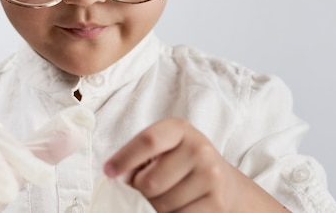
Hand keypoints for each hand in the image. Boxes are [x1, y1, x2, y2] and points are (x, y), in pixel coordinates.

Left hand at [103, 118, 286, 212]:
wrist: (226, 184)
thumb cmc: (184, 164)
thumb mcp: (166, 149)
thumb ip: (141, 156)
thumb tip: (119, 174)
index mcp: (180, 129)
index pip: (148, 141)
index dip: (124, 158)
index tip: (109, 172)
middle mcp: (199, 149)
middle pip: (150, 181)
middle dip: (142, 189)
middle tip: (153, 185)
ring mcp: (210, 176)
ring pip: (162, 204)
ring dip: (158, 205)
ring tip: (172, 194)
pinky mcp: (217, 203)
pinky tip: (182, 206)